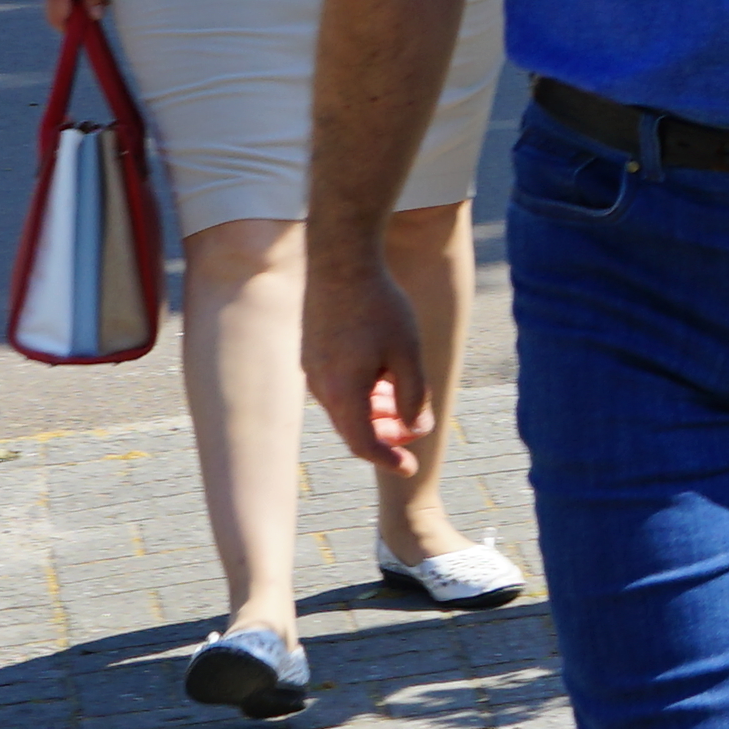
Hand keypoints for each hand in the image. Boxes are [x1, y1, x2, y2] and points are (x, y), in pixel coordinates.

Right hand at [302, 254, 432, 471]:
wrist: (342, 260)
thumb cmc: (380, 306)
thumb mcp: (408, 354)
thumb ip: (414, 396)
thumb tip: (415, 428)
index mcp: (343, 392)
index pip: (363, 444)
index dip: (388, 460)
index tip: (411, 469)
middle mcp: (321, 385)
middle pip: (353, 427)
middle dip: (387, 435)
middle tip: (416, 428)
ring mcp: (312, 368)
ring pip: (345, 406)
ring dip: (375, 412)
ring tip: (404, 400)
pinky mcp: (312, 352)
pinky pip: (337, 387)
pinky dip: (361, 393)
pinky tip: (383, 376)